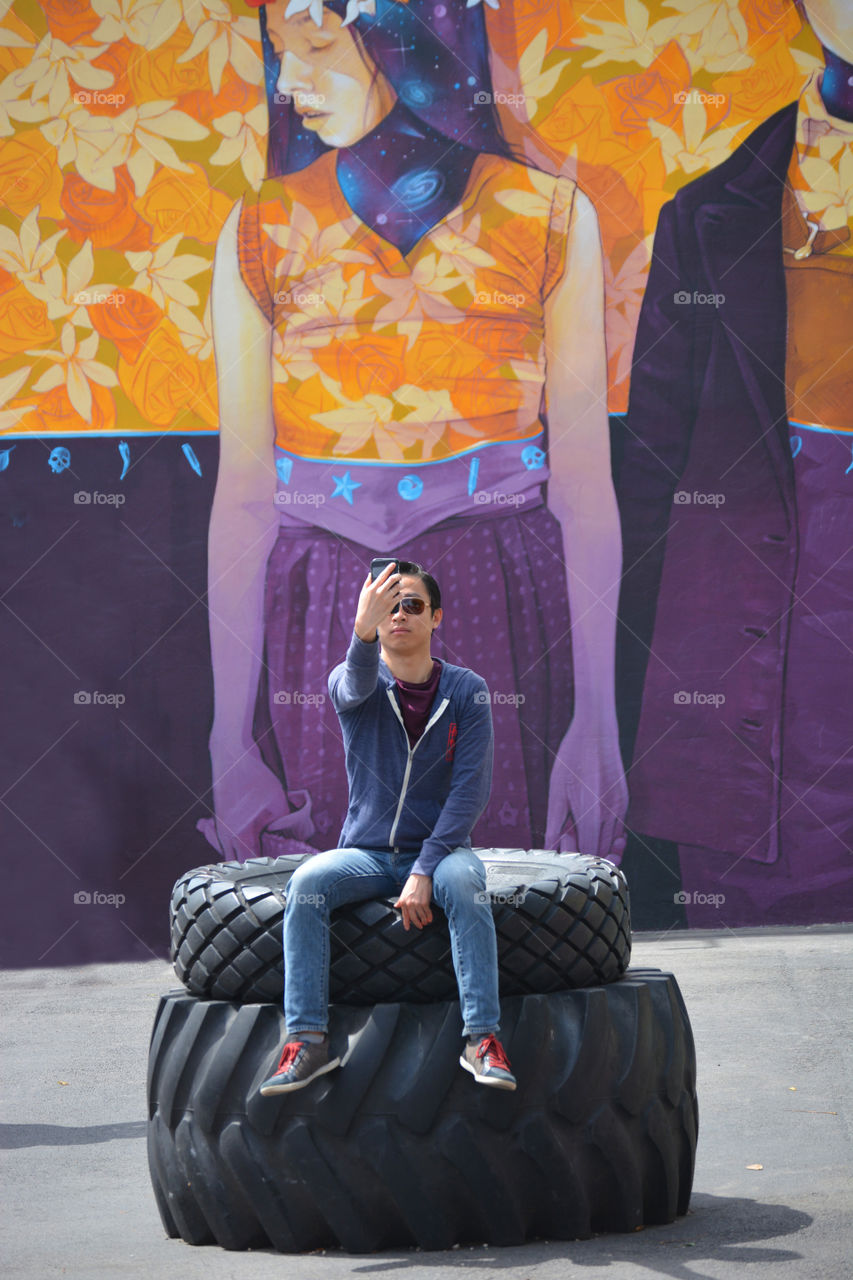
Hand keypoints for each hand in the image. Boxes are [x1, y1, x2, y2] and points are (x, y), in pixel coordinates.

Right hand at [197, 746, 313, 861]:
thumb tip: (290, 840)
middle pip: (238, 865)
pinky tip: (252, 839)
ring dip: (245, 855)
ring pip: (230, 854)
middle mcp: (226, 836)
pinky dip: (238, 845)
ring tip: (264, 851)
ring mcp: (220, 829)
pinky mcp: (220, 821)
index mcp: (240, 835)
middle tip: (272, 863)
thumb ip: (284, 827)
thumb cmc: (255, 778)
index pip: (251, 865)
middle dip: (254, 866)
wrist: (231, 755)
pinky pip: (227, 842)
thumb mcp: (278, 804)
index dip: (266, 870)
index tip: (280, 869)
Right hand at [353, 562, 400, 641]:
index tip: (393, 564)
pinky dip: (401, 594)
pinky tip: (400, 593)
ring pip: (398, 587)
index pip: (383, 574)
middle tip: (399, 575)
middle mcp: (380, 592)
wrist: (366, 621)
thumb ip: (368, 582)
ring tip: (400, 584)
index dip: (389, 568)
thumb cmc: (364, 606)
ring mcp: (386, 599)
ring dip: (400, 584)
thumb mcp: (363, 593)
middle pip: (392, 579)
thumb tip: (371, 573)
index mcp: (372, 588)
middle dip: (397, 575)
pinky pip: (400, 596)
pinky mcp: (391, 605)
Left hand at [394, 873, 433, 930]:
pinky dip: (429, 916)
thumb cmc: (412, 883)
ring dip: (424, 920)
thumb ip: (400, 900)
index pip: (405, 915)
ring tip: (426, 922)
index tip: (407, 928)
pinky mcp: (425, 903)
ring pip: (421, 916)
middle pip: (413, 918)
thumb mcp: (404, 892)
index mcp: (404, 902)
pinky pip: (427, 912)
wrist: (420, 876)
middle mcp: (409, 904)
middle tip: (420, 926)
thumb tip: (396, 906)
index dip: (406, 922)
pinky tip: (430, 919)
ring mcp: (417, 904)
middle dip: (417, 923)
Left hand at [544, 717, 627, 861]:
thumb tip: (550, 849)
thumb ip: (555, 825)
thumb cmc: (572, 759)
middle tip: (569, 834)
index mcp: (591, 813)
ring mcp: (620, 808)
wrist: (596, 733)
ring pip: (612, 843)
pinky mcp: (624, 802)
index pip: (589, 853)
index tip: (563, 843)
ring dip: (596, 844)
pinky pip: (618, 829)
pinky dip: (606, 834)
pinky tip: (591, 822)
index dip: (575, 856)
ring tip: (578, 827)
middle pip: (602, 852)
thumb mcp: (556, 792)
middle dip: (585, 852)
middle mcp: (610, 814)